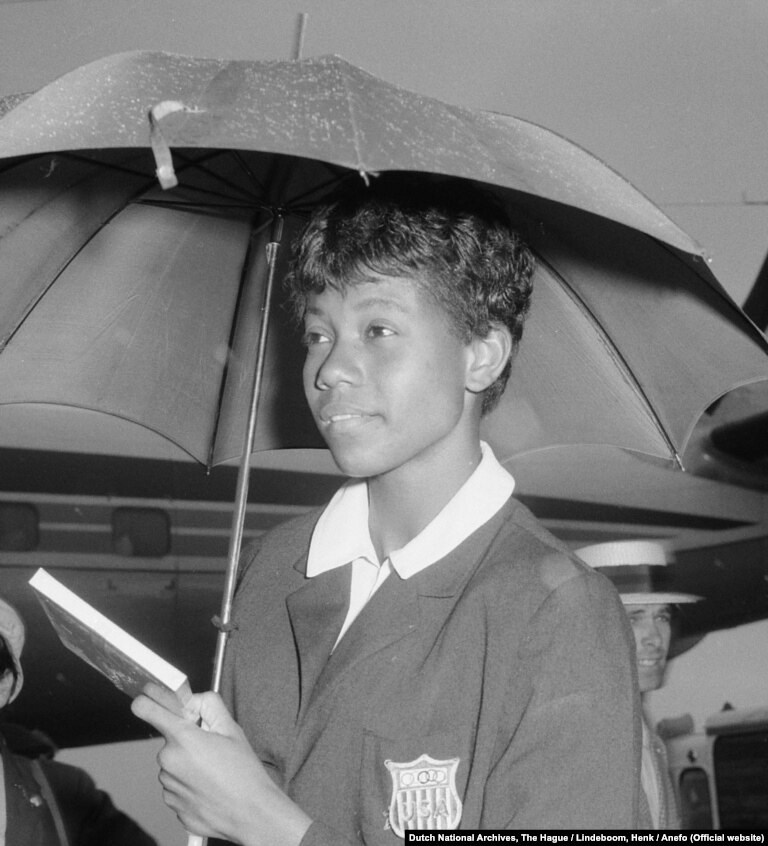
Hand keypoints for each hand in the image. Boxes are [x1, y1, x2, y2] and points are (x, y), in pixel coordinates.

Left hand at [132, 684, 311, 845]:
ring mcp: (168, 786)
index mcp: (183, 738)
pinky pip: (175, 785)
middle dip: (185, 739)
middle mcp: (169, 762)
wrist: (251, 814)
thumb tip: (193, 700)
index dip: (147, 699)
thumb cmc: (244, 773)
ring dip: (186, 763)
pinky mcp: (172, 805)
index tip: (146, 695)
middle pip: (169, 740)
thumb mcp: (231, 729)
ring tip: (212, 772)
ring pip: (172, 764)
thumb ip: (209, 706)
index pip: (147, 710)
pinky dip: (187, 783)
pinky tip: (207, 786)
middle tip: (210, 748)